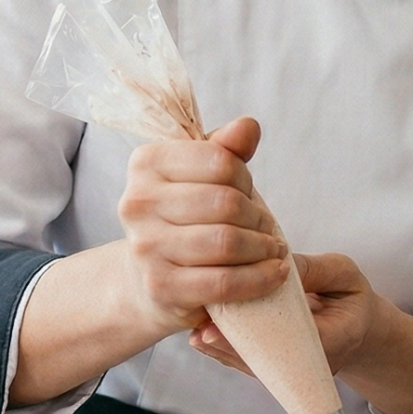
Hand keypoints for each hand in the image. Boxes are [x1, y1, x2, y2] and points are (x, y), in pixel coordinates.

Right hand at [115, 115, 287, 334]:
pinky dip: (260, 278)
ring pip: (227, 242)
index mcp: (147, 162)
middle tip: (266, 227)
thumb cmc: (183, 219)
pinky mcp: (162, 287)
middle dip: (258, 216)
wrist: (147, 279)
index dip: (244, 178)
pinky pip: (224, 282)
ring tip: (272, 249)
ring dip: (263, 247)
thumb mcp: (200, 177)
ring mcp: (146, 247)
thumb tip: (248, 126)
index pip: (220, 160)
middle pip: (226, 202)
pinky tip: (274, 273)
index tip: (247, 193)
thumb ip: (225, 149)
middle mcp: (138, 202)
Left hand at [188, 252, 412, 413]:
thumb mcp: (344, 275)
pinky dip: (228, 348)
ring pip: (254, 365)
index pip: (292, 347)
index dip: (256, 340)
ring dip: (224, 349)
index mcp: (334, 340)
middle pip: (265, 363)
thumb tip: (280, 261)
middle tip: (201, 332)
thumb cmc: (351, 297)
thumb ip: (316, 270)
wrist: (360, 327)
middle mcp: (309, 362)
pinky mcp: (279, 365)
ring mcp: (293, 368)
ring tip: (197, 330)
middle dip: (231, 347)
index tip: (223, 329)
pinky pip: (252, 361)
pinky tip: (205, 331)